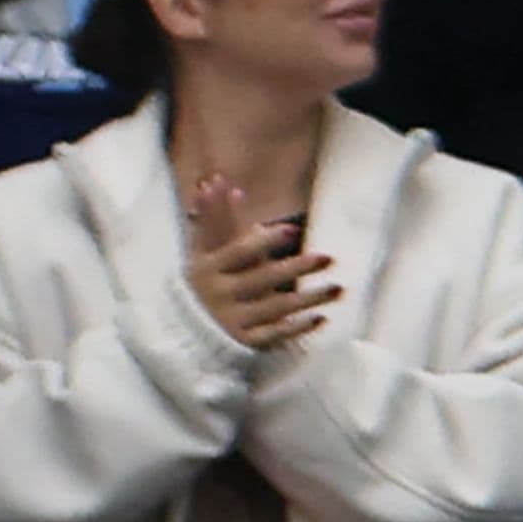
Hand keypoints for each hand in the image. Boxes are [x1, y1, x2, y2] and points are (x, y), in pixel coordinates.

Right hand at [182, 172, 337, 347]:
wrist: (186, 330)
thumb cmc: (205, 280)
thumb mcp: (204, 250)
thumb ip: (212, 218)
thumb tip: (216, 181)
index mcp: (209, 268)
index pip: (239, 252)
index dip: (264, 240)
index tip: (293, 229)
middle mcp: (220, 294)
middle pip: (262, 279)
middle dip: (296, 268)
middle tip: (327, 257)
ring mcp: (234, 319)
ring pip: (276, 308)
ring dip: (308, 298)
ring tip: (336, 287)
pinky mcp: (246, 341)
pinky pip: (276, 334)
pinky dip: (298, 327)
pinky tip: (320, 318)